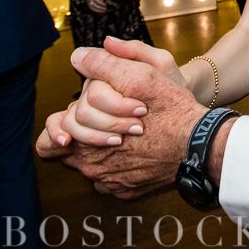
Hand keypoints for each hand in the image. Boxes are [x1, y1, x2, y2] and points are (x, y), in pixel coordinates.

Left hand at [57, 45, 208, 198]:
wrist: (200, 143)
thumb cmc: (172, 107)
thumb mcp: (141, 73)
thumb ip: (104, 64)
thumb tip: (78, 57)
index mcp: (85, 139)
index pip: (47, 143)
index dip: (57, 130)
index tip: (69, 123)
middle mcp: (93, 168)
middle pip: (71, 154)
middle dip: (87, 134)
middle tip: (113, 122)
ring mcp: (110, 183)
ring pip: (93, 165)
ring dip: (105, 148)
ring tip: (130, 132)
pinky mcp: (126, 192)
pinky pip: (112, 179)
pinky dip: (123, 164)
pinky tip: (141, 149)